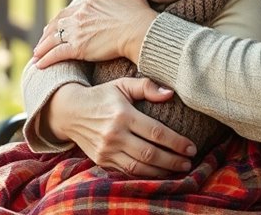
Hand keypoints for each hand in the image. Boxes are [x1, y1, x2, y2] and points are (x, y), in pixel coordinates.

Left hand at [34, 0, 156, 67]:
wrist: (139, 31)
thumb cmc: (139, 17)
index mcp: (90, 3)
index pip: (68, 13)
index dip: (59, 22)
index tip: (54, 28)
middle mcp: (80, 15)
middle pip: (57, 25)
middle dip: (47, 35)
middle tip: (42, 43)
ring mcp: (77, 31)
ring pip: (53, 39)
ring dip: (43, 48)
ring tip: (36, 56)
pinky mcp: (78, 47)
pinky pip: (57, 53)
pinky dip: (46, 59)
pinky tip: (40, 65)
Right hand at [45, 79, 196, 176]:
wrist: (69, 112)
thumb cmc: (102, 96)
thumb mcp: (122, 84)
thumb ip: (146, 87)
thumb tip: (170, 93)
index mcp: (122, 115)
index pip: (156, 133)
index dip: (177, 142)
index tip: (192, 147)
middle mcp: (114, 135)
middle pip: (150, 154)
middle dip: (173, 160)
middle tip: (189, 162)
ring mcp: (106, 150)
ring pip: (139, 168)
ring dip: (162, 171)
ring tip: (178, 169)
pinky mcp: (102, 161)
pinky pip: (126, 172)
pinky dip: (144, 175)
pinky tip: (158, 173)